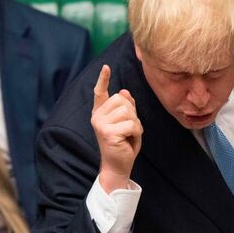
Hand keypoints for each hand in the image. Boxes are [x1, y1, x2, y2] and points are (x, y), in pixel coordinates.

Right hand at [91, 65, 142, 192]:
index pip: (100, 92)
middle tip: (128, 129)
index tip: (106, 67)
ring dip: (135, 124)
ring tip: (129, 135)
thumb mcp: (127, 123)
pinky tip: (129, 140)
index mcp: (100, 112)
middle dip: (132, 113)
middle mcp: (97, 116)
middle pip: (122, 100)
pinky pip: (131, 124)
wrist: (118, 165)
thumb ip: (125, 108)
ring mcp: (100, 124)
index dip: (103, 79)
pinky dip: (136, 132)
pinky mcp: (107, 132)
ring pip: (127, 111)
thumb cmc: (123, 144)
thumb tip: (123, 91)